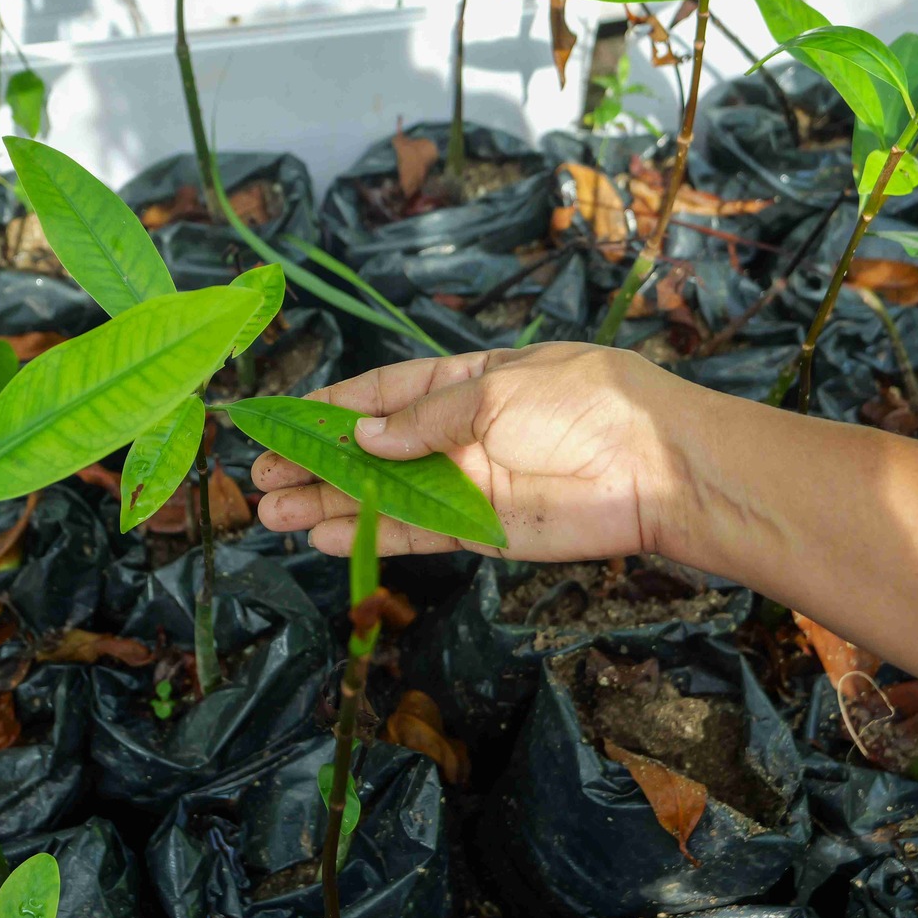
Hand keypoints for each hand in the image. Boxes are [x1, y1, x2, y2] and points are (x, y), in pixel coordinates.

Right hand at [251, 342, 682, 558]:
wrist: (657, 468)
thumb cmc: (586, 404)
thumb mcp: (496, 389)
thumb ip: (426, 418)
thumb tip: (364, 438)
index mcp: (464, 381)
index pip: (383, 393)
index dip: (330, 408)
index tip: (280, 420)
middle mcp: (457, 433)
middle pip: (370, 449)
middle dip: (315, 462)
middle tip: (260, 476)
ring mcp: (465, 484)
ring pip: (380, 495)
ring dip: (327, 502)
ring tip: (270, 512)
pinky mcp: (479, 532)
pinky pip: (411, 533)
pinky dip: (368, 535)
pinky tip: (322, 536)